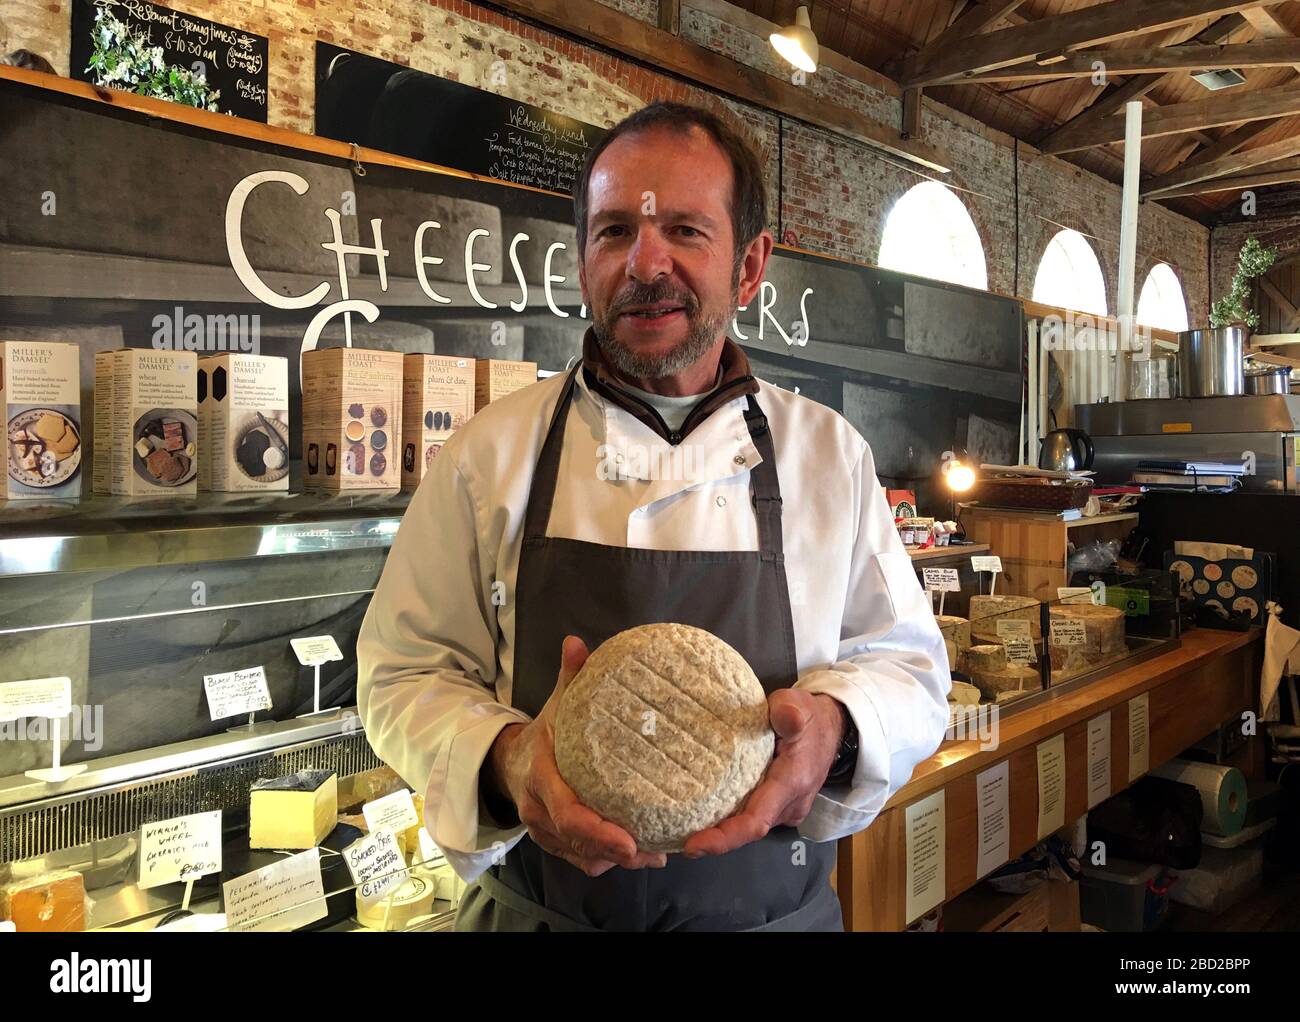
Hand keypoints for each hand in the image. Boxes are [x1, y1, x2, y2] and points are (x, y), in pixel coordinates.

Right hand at [485, 635, 668, 876]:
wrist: (508, 761)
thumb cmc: (543, 733)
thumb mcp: (555, 705)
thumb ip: (569, 677)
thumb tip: (576, 642)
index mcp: (541, 779)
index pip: (569, 814)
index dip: (599, 833)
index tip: (630, 840)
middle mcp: (539, 812)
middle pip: (578, 844)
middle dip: (617, 854)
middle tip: (656, 852)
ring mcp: (544, 832)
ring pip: (581, 857)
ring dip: (616, 861)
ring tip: (656, 854)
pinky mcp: (553, 842)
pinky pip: (580, 860)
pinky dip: (606, 861)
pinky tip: (638, 854)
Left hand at [681, 690, 845, 858]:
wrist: (832, 729)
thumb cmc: (809, 716)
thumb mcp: (799, 705)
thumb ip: (790, 711)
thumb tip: (785, 716)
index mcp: (792, 781)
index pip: (756, 820)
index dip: (725, 837)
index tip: (695, 844)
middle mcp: (791, 804)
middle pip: (748, 830)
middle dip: (714, 838)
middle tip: (677, 836)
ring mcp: (787, 810)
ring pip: (749, 826)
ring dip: (720, 829)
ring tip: (684, 826)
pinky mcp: (780, 807)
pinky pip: (752, 818)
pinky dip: (730, 819)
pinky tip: (705, 813)